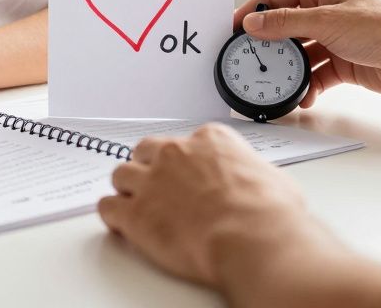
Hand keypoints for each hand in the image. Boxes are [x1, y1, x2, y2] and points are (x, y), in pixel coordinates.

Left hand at [98, 124, 380, 305]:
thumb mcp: (273, 179)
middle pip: (146, 151)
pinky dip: (112, 216)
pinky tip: (121, 224)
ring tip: (138, 206)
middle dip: (149, 168)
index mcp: (209, 141)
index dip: (184, 162)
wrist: (253, 239)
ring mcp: (152, 181)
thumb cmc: (269, 213)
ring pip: (121, 174)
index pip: (185, 141)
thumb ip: (253, 174)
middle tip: (159, 188)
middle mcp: (175, 153)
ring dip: (128, 189)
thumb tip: (258, 184)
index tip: (187, 175)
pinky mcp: (135, 212)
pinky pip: (108, 207)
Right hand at [235, 0, 380, 106]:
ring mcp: (335, 39)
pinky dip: (307, 86)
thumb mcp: (328, 21)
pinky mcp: (345, 64)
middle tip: (246, 60)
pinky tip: (301, 96)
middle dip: (267, 45)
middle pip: (285, 27)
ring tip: (272, 83)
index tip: (232, 29)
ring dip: (288, 70)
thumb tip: (253, 23)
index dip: (252, 12)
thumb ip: (286, 22)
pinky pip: (317, 75)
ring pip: (300, 54)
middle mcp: (327, 12)